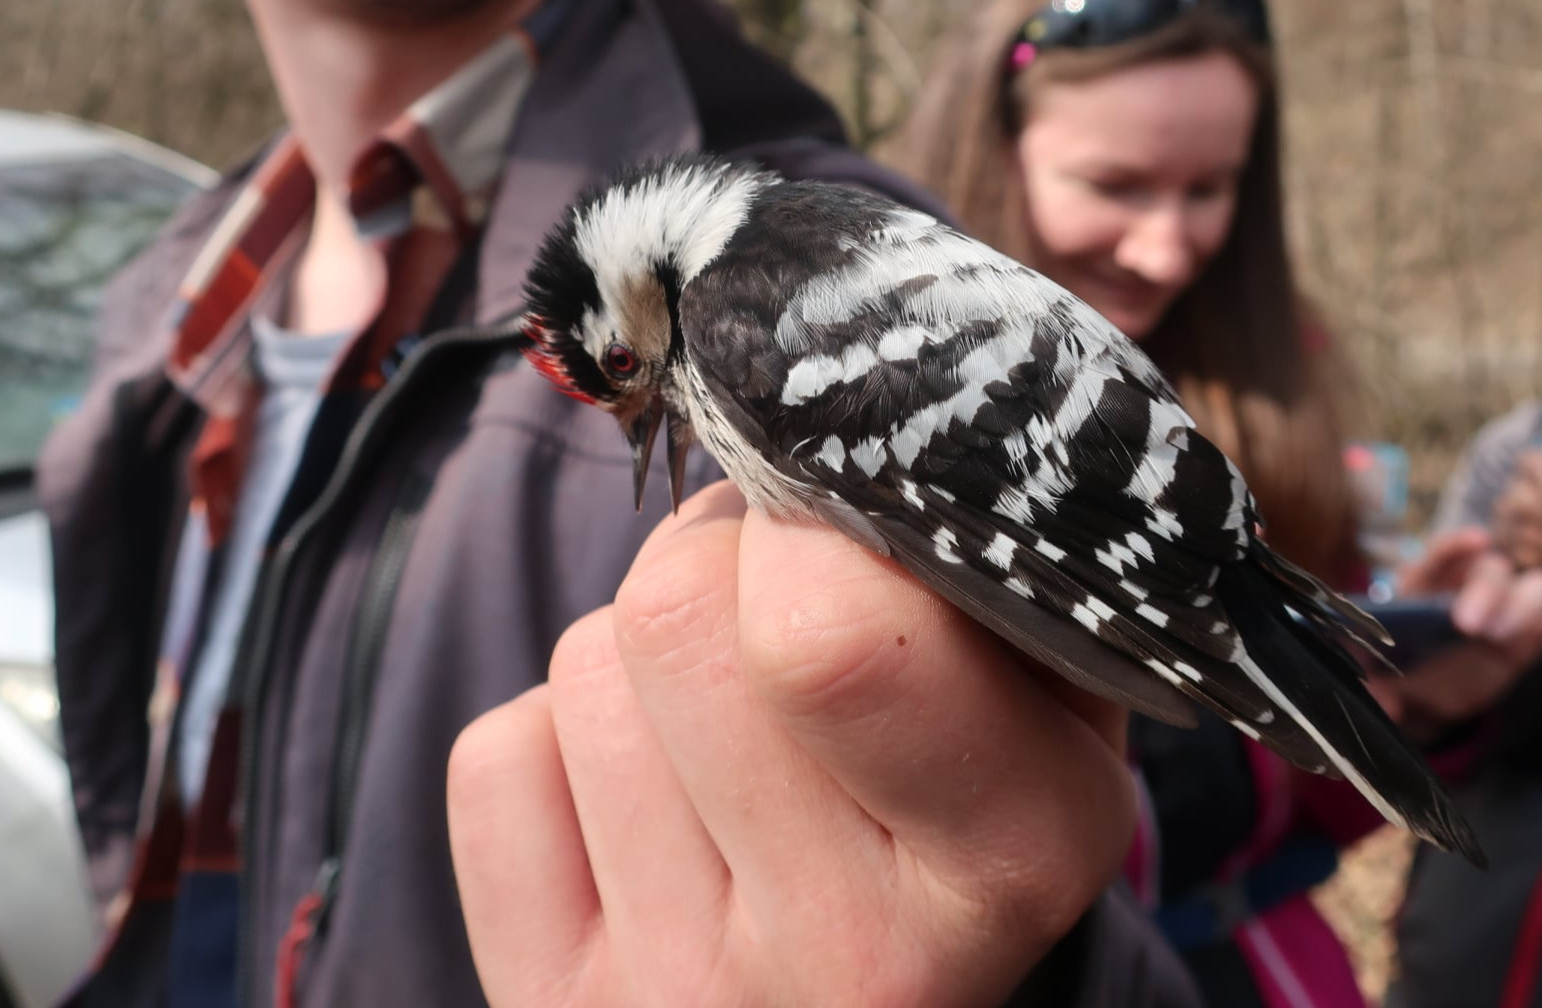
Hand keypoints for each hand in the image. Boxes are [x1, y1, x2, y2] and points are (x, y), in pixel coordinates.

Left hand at [447, 482, 1137, 1006]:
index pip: (819, 627)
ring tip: (727, 727)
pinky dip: (556, 745)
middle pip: (671, 613)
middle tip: (782, 609)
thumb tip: (811, 406)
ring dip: (643, 656)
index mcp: (1009, 860)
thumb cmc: (966, 783)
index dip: (816, 521)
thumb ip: (971, 555)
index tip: (850, 531)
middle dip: (720, 560)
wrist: (866, 988)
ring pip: (583, 670)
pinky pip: (493, 764)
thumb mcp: (1047, 680)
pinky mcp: (557, 1006)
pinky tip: (642, 805)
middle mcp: (846, 961)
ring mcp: (683, 998)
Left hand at [1373, 529, 1541, 737]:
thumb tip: (1383, 706)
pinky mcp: (1526, 640)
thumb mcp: (1372, 671)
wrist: (1413, 691)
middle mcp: (1468, 588)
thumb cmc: (1388, 665)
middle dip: (1486, 593)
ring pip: (1532, 587)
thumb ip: (1372, 683)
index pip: (1442, 554)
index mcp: (1423, 583)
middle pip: (1493, 571)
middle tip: (1467, 626)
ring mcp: (1501, 612)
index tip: (1475, 542)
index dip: (1457, 546)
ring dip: (1523, 606)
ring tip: (1499, 636)